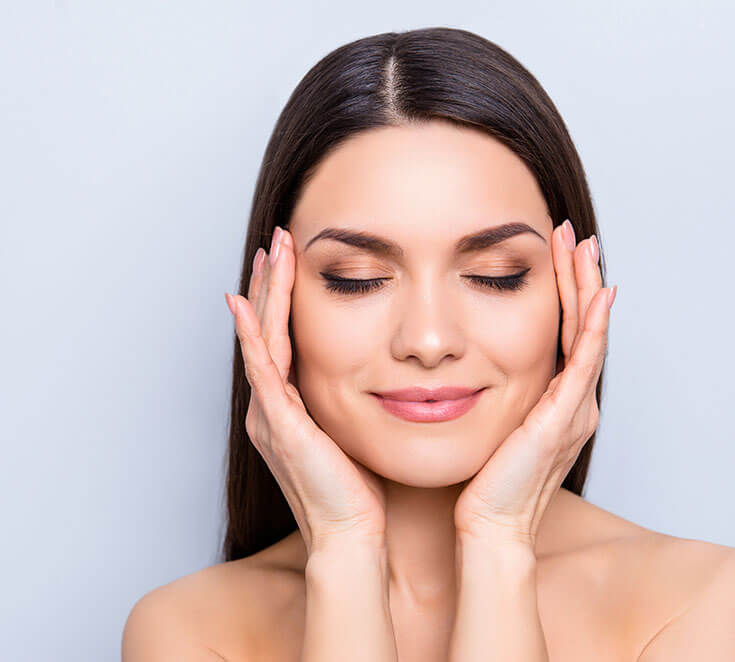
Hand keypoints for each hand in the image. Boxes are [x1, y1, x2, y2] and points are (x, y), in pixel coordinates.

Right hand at [225, 226, 387, 554]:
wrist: (350, 532)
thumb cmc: (356, 488)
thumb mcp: (351, 430)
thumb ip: (349, 399)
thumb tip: (378, 373)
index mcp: (287, 405)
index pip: (281, 337)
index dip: (282, 296)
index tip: (290, 258)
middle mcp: (271, 405)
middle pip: (266, 329)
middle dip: (270, 282)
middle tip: (276, 239)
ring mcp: (270, 413)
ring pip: (262, 339)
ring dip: (265, 293)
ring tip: (270, 250)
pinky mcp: (279, 424)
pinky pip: (261, 370)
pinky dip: (252, 335)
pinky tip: (244, 304)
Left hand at [453, 220, 615, 547]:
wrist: (490, 523)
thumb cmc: (484, 479)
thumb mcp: (491, 421)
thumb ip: (493, 391)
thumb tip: (467, 364)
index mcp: (556, 400)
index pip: (566, 332)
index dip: (565, 290)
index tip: (557, 251)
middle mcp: (573, 400)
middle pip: (583, 324)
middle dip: (580, 276)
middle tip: (576, 234)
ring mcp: (573, 408)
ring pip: (588, 334)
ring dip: (586, 287)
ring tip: (583, 246)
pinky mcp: (564, 417)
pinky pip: (585, 361)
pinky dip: (593, 326)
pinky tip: (598, 295)